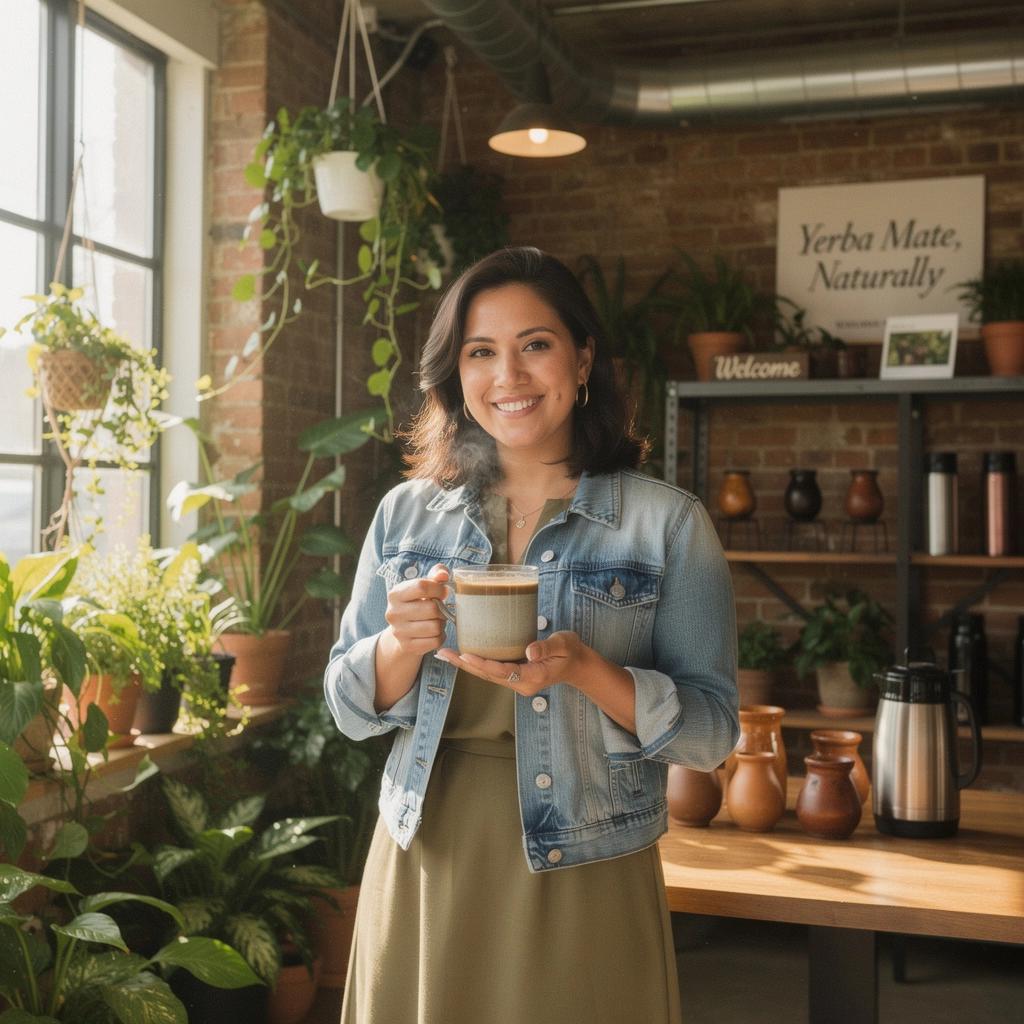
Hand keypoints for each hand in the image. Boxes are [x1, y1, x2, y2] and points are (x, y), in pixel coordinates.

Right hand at [382, 563, 449, 657]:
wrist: (402, 631)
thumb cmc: (416, 603)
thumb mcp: (422, 587)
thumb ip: (435, 575)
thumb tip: (443, 574)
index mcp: (395, 594)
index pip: (422, 587)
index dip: (438, 589)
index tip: (443, 592)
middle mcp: (393, 613)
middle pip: (432, 609)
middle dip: (442, 609)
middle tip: (440, 609)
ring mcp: (399, 631)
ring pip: (435, 627)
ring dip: (442, 624)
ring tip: (436, 620)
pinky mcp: (407, 646)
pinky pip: (435, 641)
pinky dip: (440, 636)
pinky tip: (434, 632)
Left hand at [436, 630, 589, 697]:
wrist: (578, 665)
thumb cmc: (571, 652)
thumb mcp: (564, 645)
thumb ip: (546, 647)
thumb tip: (529, 652)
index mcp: (533, 677)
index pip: (503, 672)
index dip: (483, 663)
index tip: (466, 655)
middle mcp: (521, 683)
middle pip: (488, 675)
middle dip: (465, 664)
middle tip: (444, 653)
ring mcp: (517, 681)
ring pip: (486, 674)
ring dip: (466, 664)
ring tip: (446, 654)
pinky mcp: (514, 675)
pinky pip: (491, 671)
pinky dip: (476, 663)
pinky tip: (462, 655)